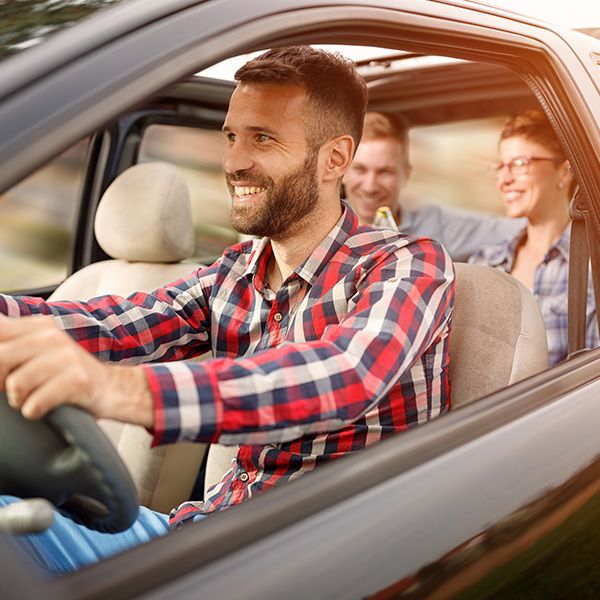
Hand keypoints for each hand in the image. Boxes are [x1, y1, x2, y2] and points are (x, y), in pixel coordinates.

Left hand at [0, 315, 152, 426]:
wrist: (112, 388)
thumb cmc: (69, 375)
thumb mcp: (39, 351)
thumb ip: (11, 344)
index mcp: (40, 326)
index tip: (6, 370)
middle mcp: (52, 336)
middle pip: (0, 357)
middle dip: (1, 381)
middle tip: (17, 388)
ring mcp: (67, 357)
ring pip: (15, 383)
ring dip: (19, 400)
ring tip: (34, 398)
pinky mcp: (77, 380)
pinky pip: (34, 404)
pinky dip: (35, 411)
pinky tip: (47, 406)